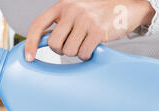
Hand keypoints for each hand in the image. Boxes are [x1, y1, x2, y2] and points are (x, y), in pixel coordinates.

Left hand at [25, 0, 154, 60]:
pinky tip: (94, 46)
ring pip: (68, 51)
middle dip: (62, 49)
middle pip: (54, 44)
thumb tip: (40, 42)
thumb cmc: (99, 11)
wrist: (129, 5)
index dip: (30, 44)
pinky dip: (87, 55)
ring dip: (77, 52)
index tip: (28, 57)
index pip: (38, 25)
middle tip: (73, 43)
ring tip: (86, 42)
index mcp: (63, 5)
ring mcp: (85, 19)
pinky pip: (83, 53)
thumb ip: (60, 23)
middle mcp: (72, 10)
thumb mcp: (76, 10)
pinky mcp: (98, 31)